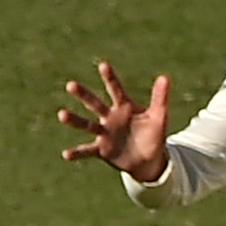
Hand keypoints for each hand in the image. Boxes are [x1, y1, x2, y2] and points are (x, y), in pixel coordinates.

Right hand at [56, 62, 169, 181]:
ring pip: (87, 125)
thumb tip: (164, 77)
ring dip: (75, 120)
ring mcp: (104, 133)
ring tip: (61, 114)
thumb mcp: (159, 117)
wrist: (149, 160)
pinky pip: (87, 151)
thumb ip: (160, 98)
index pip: (116, 90)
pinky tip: (66, 154)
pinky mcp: (102, 150)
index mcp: (124, 107)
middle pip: (95, 104)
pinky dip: (77, 152)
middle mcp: (110, 118)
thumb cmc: (153, 134)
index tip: (104, 65)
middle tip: (71, 85)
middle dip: (84, 95)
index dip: (110, 78)